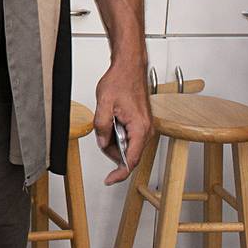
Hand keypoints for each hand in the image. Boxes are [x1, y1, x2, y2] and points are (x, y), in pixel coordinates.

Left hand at [94, 59, 151, 183]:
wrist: (129, 68)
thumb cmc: (120, 81)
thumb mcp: (104, 103)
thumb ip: (102, 126)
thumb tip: (102, 142)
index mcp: (140, 128)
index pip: (131, 160)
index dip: (119, 173)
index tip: (110, 179)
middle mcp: (147, 130)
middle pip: (129, 154)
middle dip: (112, 151)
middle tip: (100, 137)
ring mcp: (145, 127)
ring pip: (129, 146)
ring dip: (114, 142)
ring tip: (106, 123)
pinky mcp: (142, 124)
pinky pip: (130, 137)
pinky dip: (118, 135)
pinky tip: (112, 123)